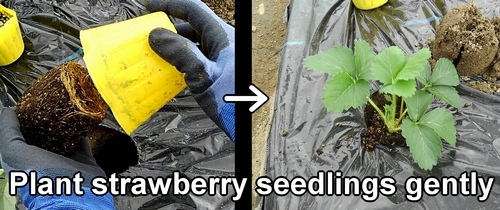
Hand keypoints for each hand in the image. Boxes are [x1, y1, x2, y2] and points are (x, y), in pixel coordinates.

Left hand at [0, 108, 114, 208]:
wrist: (73, 194)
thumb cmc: (40, 178)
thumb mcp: (13, 152)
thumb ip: (7, 132)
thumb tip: (7, 111)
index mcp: (24, 160)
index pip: (22, 136)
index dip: (24, 119)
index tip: (29, 104)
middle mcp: (44, 160)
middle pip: (44, 135)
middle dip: (46, 119)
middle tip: (50, 102)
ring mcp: (65, 160)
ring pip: (64, 137)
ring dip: (65, 124)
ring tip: (65, 107)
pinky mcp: (83, 161)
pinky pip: (83, 142)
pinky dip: (83, 131)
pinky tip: (82, 119)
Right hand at [147, 0, 234, 141]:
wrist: (252, 126)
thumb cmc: (236, 103)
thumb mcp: (205, 76)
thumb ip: (181, 54)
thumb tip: (156, 35)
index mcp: (224, 37)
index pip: (193, 9)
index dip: (170, 4)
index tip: (150, 7)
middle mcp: (226, 43)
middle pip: (193, 26)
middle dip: (170, 28)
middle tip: (150, 35)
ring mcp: (226, 57)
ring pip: (196, 43)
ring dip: (176, 46)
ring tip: (158, 54)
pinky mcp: (224, 72)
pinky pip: (200, 58)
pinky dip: (184, 60)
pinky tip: (175, 72)